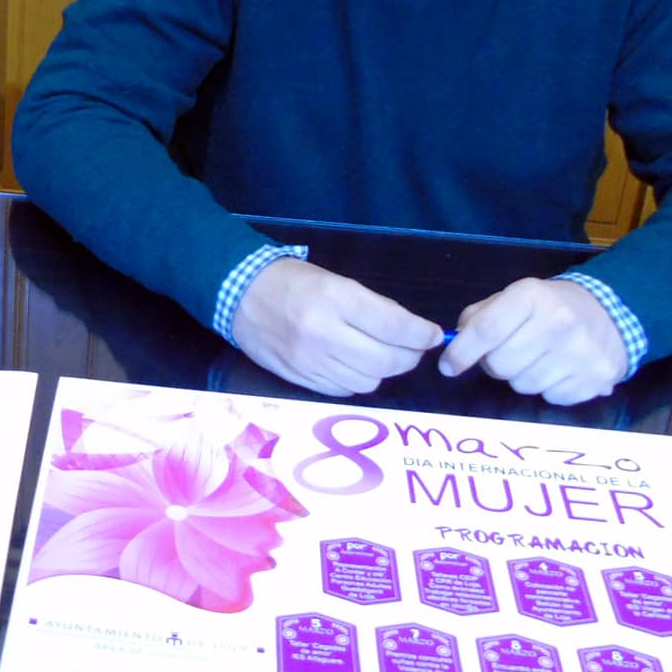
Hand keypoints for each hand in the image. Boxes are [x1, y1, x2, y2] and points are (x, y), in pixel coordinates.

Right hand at [229, 257, 442, 397]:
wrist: (239, 295)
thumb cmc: (292, 281)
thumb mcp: (335, 280)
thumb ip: (372, 307)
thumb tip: (411, 331)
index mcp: (335, 299)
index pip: (394, 327)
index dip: (421, 335)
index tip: (432, 335)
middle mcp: (323, 334)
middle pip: (386, 361)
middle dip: (409, 357)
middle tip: (413, 348)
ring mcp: (310, 362)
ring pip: (368, 382)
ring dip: (384, 371)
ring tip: (382, 355)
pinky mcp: (300, 380)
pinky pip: (344, 391)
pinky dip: (358, 381)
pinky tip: (355, 366)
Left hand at [439, 277, 626, 404]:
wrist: (611, 314)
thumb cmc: (552, 306)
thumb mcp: (516, 297)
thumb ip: (482, 316)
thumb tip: (456, 343)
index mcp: (532, 296)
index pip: (486, 330)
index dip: (461, 352)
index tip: (448, 366)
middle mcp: (559, 323)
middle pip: (500, 364)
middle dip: (494, 364)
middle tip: (507, 353)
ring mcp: (580, 353)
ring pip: (523, 385)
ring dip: (521, 377)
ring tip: (537, 358)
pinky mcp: (595, 379)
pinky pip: (550, 398)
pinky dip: (548, 388)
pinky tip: (558, 369)